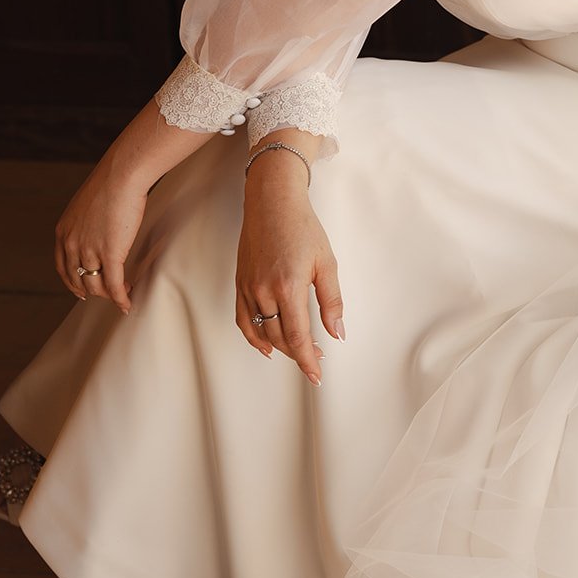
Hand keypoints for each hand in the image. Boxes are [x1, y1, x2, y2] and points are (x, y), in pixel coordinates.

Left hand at [54, 159, 147, 312]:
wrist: (121, 176)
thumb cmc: (110, 184)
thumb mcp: (86, 205)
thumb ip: (86, 222)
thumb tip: (98, 229)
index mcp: (63, 232)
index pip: (63, 267)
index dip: (73, 282)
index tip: (82, 289)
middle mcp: (71, 244)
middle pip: (78, 280)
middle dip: (92, 290)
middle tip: (105, 293)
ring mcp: (89, 251)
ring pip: (96, 285)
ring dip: (109, 294)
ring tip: (122, 294)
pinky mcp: (110, 254)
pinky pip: (114, 285)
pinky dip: (120, 298)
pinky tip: (127, 303)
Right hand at [236, 164, 343, 385]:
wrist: (272, 202)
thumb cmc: (302, 228)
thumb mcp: (326, 263)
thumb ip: (332, 301)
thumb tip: (337, 333)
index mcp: (289, 286)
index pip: (298, 336)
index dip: (307, 360)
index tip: (317, 375)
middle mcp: (264, 290)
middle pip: (280, 337)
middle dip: (298, 354)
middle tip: (316, 360)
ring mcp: (248, 287)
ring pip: (262, 331)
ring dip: (280, 347)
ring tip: (298, 354)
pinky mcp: (240, 282)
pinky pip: (243, 319)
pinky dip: (253, 337)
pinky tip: (266, 347)